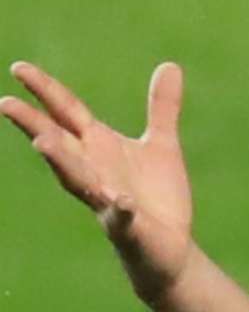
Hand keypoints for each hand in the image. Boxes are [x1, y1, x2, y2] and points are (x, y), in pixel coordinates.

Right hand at [1, 62, 195, 302]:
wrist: (170, 248)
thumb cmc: (157, 196)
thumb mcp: (162, 144)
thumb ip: (162, 107)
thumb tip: (170, 64)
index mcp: (99, 148)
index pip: (67, 114)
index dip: (45, 91)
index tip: (18, 68)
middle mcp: (94, 172)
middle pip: (59, 144)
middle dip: (34, 125)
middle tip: (5, 103)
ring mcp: (107, 200)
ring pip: (78, 180)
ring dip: (61, 162)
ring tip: (42, 141)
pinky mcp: (129, 227)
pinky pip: (121, 217)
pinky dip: (120, 209)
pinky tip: (121, 201)